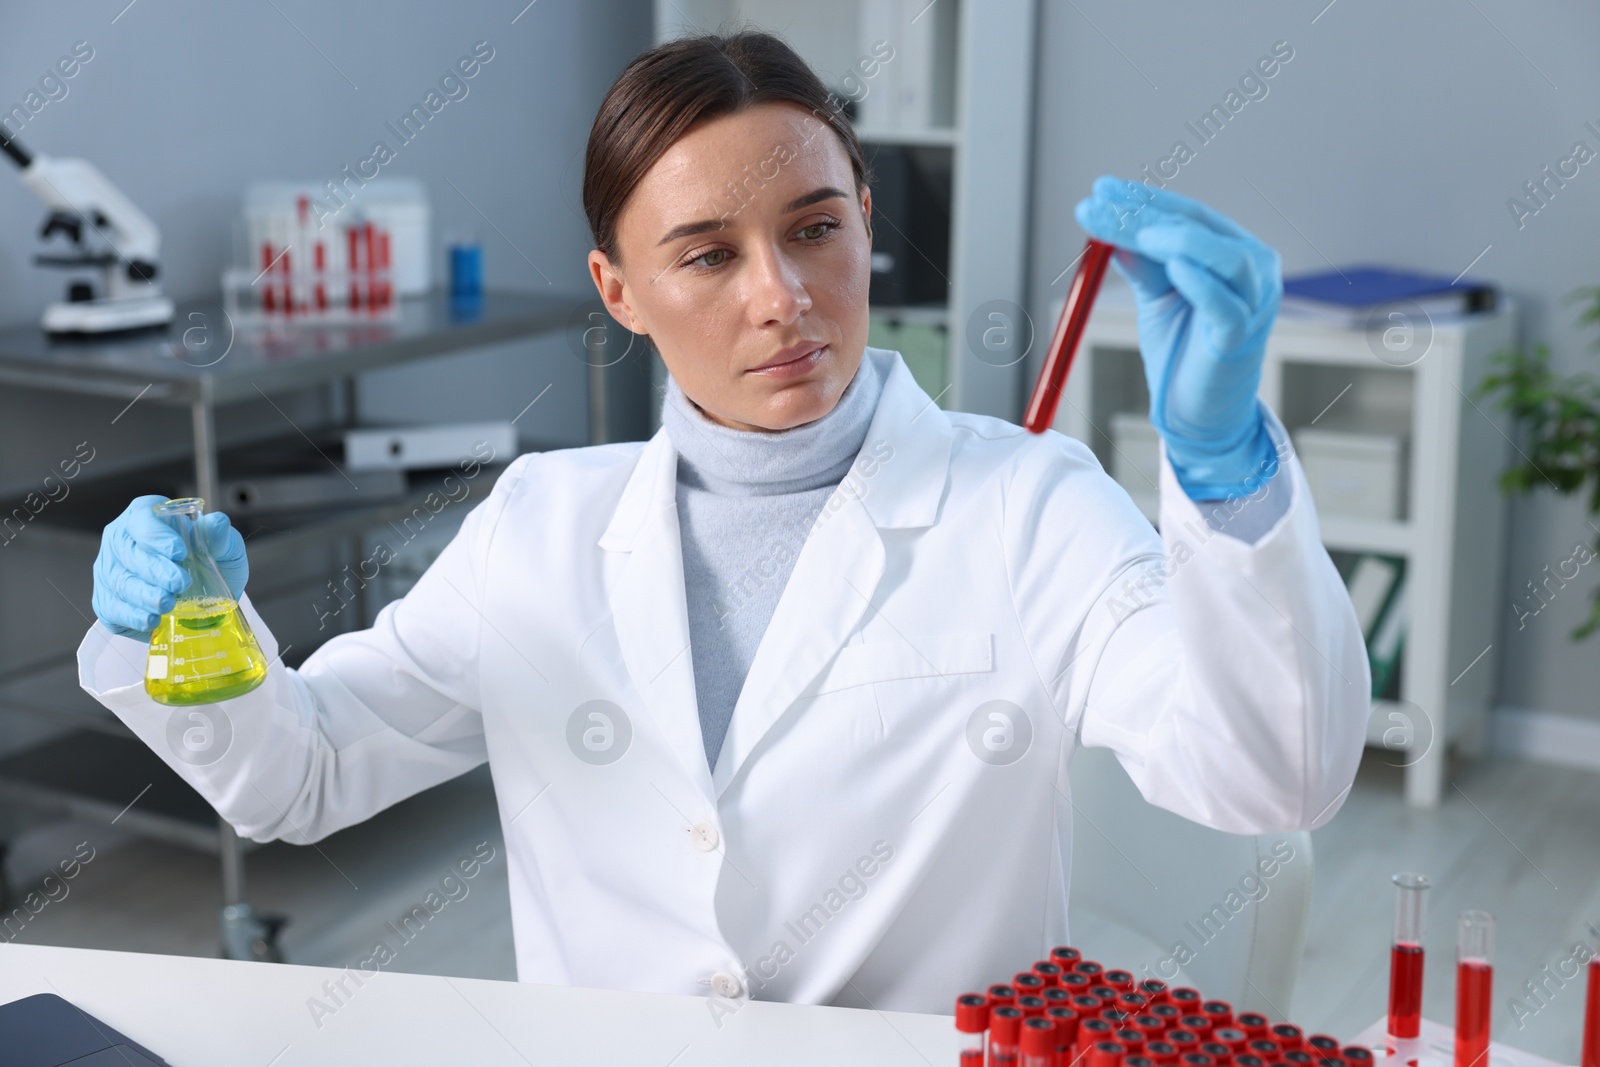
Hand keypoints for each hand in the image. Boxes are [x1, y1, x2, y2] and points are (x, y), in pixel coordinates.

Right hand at [92, 495, 249, 638]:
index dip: (157, 535)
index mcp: (146, 516)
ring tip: (167, 603)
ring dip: (144, 595)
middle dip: (155, 570)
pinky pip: (112, 609)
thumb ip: (220, 535)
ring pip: (119, 582)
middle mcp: (121, 540)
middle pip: (128, 552)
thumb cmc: (208, 562)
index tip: (179, 552)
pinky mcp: (107, 600)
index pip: (142, 519)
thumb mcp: (223, 546)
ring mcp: (110, 571)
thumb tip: (217, 523)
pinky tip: (151, 620)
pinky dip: (132, 616)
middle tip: (180, 583)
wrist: (205, 596)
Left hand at [1074, 175, 1281, 499]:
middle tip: (1099, 205)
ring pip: (1224, 258)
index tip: (1100, 189)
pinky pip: (1225, 304)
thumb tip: (1106, 227)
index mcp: (1231, 252)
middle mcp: (1253, 270)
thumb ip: (1141, 263)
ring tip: (1141, 232)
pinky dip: (1202, 282)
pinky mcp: (1240, 336)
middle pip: (1199, 228)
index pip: (1188, 214)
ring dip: (1180, 239)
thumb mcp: (1156, 297)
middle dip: (1145, 214)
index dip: (1144, 199)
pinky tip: (1176, 267)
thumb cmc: (1182, 351)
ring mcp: (1253, 302)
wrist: (1197, 413)